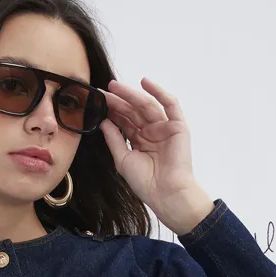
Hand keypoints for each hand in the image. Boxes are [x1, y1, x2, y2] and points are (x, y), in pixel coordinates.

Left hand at [97, 77, 213, 233]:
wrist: (166, 194)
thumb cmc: (145, 183)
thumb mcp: (123, 160)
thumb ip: (113, 139)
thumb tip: (103, 121)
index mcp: (139, 141)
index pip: (124, 121)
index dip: (111, 111)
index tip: (97, 101)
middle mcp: (151, 132)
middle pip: (133, 111)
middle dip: (118, 100)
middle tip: (103, 91)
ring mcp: (165, 128)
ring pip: (147, 105)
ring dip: (132, 94)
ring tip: (115, 86)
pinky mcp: (178, 127)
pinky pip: (170, 105)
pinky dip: (159, 92)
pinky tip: (145, 82)